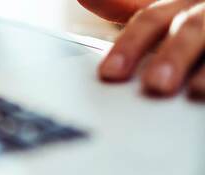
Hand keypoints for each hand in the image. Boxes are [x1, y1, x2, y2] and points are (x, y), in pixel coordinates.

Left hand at [79, 0, 204, 98]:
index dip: (130, 45)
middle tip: (155, 86)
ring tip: (195, 91)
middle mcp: (204, 10)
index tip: (109, 74)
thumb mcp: (167, 8)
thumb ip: (127, 4)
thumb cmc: (198, 18)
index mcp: (181, 2)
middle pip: (189, 27)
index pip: (151, 19)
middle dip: (172, 55)